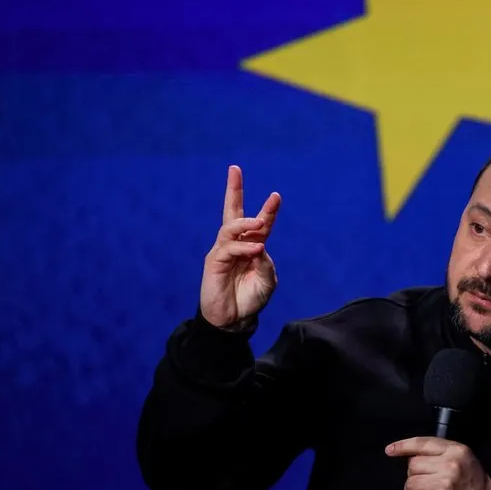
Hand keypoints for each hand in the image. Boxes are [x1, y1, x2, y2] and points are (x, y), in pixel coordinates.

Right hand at [199, 165, 280, 329]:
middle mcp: (237, 245)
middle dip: (234, 190)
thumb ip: (266, 263)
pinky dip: (243, 246)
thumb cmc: (251, 299)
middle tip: (234, 169)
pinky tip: (256, 249)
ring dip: (246, 223)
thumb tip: (259, 246)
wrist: (234, 320)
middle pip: (233, 212)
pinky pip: (228, 248)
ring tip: (259, 223)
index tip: (276, 195)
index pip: (261, 224)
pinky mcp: (214, 262)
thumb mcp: (267, 281)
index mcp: (253, 247)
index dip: (268, 210)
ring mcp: (224, 251)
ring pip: (230, 227)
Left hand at [386, 437, 490, 489]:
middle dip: (415, 474)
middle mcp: (450, 465)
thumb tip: (406, 453)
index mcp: (455, 450)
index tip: (390, 450)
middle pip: (412, 465)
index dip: (403, 446)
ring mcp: (445, 484)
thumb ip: (437, 451)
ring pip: (410, 484)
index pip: (422, 443)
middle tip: (427, 480)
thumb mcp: (460, 456)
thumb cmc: (470, 479)